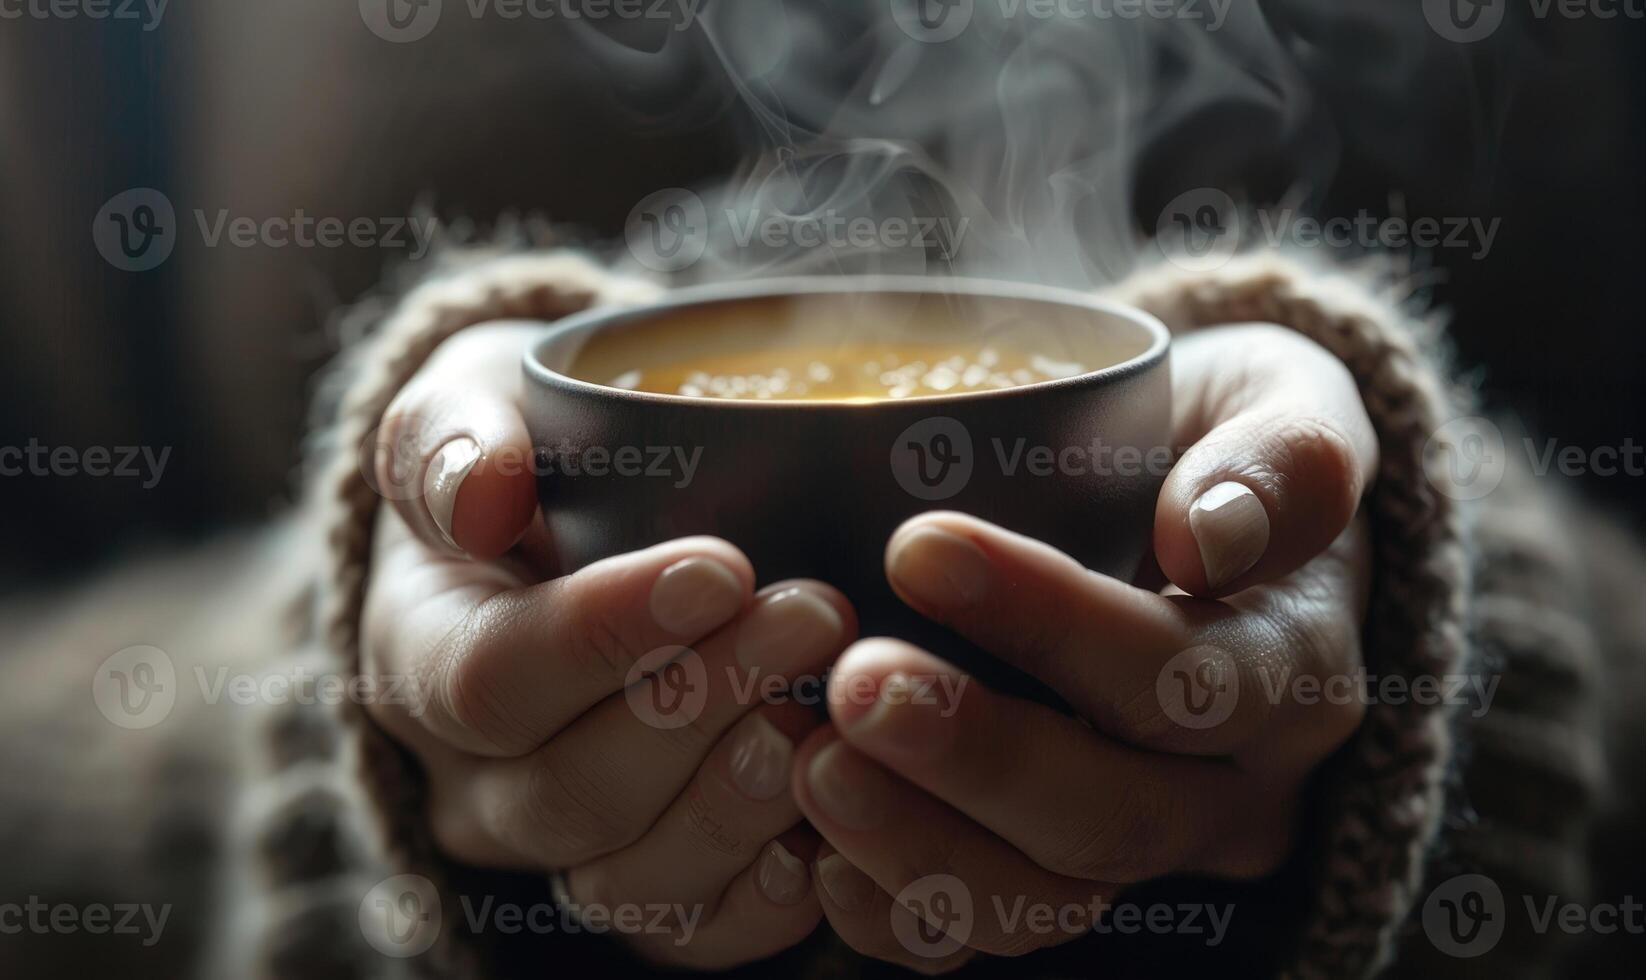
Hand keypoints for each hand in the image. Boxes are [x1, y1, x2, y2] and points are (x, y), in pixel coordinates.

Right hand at [359, 323, 857, 967]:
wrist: (562, 531)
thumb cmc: (527, 456)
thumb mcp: (471, 406)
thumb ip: (453, 439)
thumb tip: (480, 496)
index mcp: (420, 655)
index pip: (488, 679)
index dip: (605, 635)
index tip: (722, 566)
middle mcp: (476, 777)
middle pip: (571, 789)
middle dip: (702, 707)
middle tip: (815, 615)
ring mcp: (560, 846)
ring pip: (629, 881)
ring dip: (739, 804)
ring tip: (828, 715)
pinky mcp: (647, 884)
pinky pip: (692, 932)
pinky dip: (768, 898)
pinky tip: (837, 824)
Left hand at [790, 324, 1377, 969]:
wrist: (1200, 522)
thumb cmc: (1220, 445)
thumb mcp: (1287, 401)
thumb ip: (1283, 457)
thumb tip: (1211, 536)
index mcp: (1290, 669)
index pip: (1187, 675)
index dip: (1057, 626)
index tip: (919, 546)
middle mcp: (1228, 785)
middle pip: (1113, 817)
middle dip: (975, 759)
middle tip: (852, 682)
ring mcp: (1143, 845)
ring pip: (1046, 900)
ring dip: (916, 844)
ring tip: (808, 759)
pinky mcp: (1059, 871)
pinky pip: (983, 930)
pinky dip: (894, 907)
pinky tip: (811, 846)